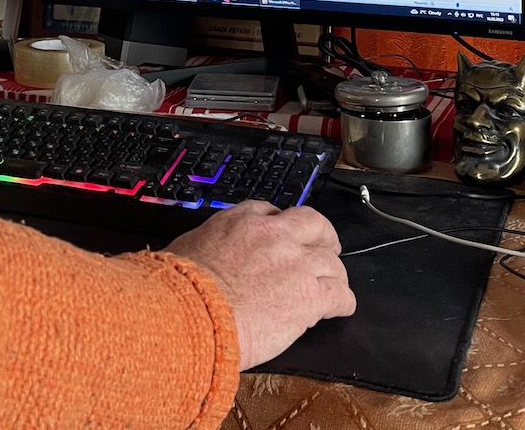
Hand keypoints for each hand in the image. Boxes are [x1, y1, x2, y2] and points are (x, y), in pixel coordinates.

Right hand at [166, 202, 353, 369]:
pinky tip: (338, 308)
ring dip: (333, 274)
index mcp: (239, 221)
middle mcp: (272, 235)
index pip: (269, 211)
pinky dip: (342, 302)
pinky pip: (340, 295)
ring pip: (332, 261)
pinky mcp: (310, 296)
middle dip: (322, 236)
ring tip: (332, 287)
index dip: (280, 224)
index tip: (281, 236)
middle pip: (313, 223)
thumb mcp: (188, 249)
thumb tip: (203, 259)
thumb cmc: (182, 289)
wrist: (194, 313)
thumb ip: (208, 248)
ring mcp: (295, 263)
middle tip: (325, 248)